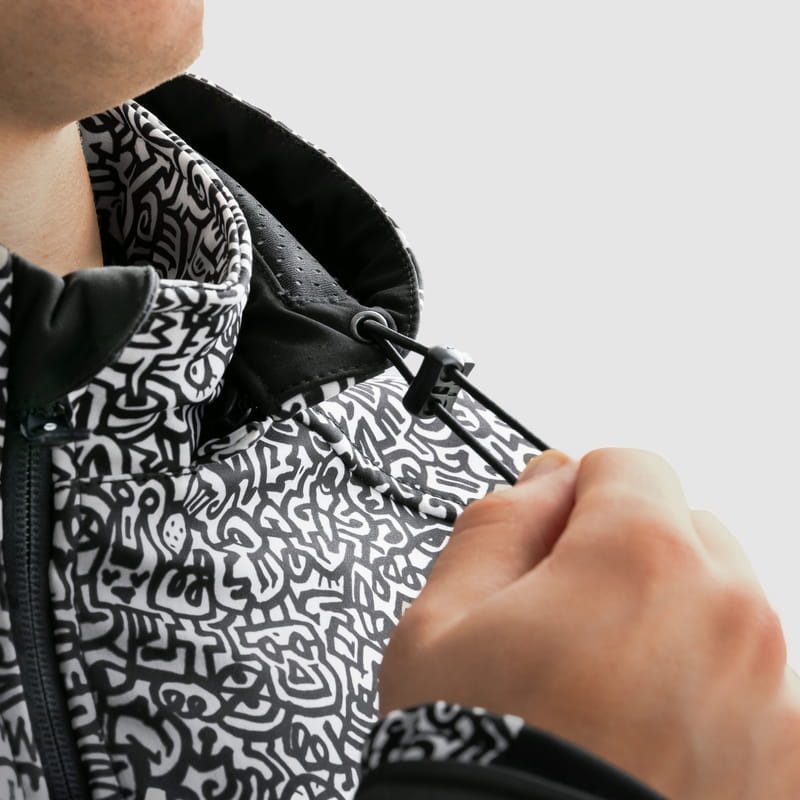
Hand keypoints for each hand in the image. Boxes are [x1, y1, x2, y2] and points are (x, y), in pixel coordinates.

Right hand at [378, 448, 799, 798]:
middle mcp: (729, 611)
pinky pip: (755, 678)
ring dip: (674, 618)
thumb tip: (546, 479)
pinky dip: (712, 684)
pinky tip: (653, 728)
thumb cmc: (481, 764)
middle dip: (629, 554)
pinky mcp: (791, 756)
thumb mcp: (441, 620)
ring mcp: (774, 691)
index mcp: (639, 557)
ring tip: (610, 689)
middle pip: (684, 528)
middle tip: (571, 626)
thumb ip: (498, 522)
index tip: (551, 548)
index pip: (626, 465)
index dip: (573, 501)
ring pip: (723, 601)